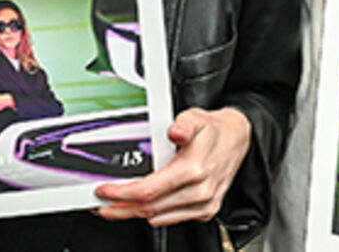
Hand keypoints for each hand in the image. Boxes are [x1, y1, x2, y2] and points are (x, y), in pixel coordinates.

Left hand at [93, 107, 252, 226]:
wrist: (237, 140)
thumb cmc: (213, 132)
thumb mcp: (196, 118)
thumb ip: (184, 124)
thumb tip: (175, 131)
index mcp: (193, 170)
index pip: (149, 191)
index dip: (122, 194)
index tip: (105, 191)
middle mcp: (200, 191)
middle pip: (150, 209)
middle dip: (121, 208)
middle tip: (101, 205)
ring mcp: (204, 204)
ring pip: (159, 218)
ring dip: (134, 214)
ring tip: (116, 207)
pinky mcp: (206, 211)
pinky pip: (172, 220)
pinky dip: (154, 216)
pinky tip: (142, 207)